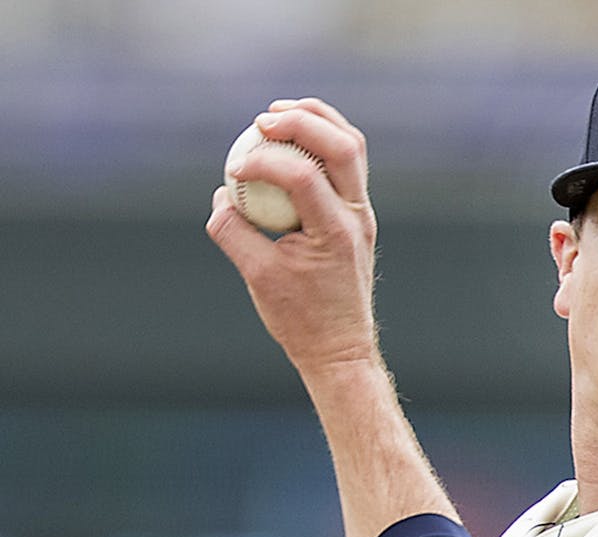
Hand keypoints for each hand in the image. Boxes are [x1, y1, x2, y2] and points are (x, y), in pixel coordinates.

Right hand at [206, 98, 379, 373]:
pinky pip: (345, 163)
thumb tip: (221, 193)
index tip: (233, 170)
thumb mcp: (256, 276)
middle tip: (261, 120)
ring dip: (317, 121)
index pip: (302, 176)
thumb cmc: (299, 318)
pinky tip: (289, 137)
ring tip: (277, 113)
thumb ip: (233, 231)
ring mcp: (361, 212)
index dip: (263, 161)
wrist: (340, 346)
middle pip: (342, 146)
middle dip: (301, 121)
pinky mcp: (356, 213)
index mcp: (334, 233)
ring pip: (351, 147)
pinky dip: (321, 141)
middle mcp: (356, 216)